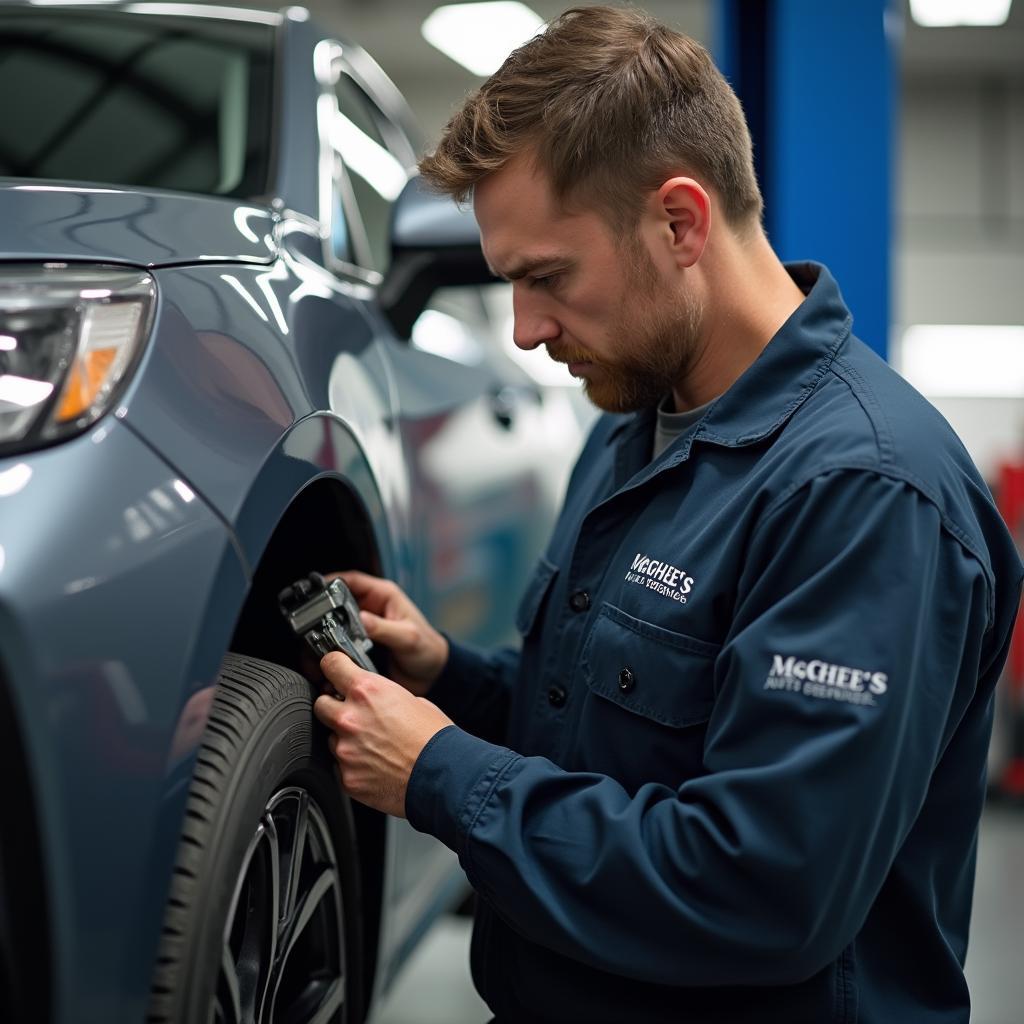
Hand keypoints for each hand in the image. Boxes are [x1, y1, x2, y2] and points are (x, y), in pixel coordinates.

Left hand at [313, 651, 452, 817]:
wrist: (444, 776)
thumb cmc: (434, 737)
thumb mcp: (412, 699)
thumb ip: (380, 696)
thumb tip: (369, 698)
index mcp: (367, 691)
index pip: (331, 665)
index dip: (333, 666)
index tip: (333, 669)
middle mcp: (350, 718)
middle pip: (320, 703)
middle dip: (333, 706)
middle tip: (354, 714)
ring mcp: (346, 750)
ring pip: (331, 737)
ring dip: (345, 738)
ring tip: (374, 745)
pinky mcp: (347, 777)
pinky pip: (341, 765)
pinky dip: (354, 764)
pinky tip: (376, 764)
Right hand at [326, 570, 447, 696]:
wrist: (432, 676)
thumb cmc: (428, 649)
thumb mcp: (408, 637)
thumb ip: (385, 628)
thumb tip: (362, 620)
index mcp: (383, 596)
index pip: (352, 581)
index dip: (332, 582)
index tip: (315, 589)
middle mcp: (371, 610)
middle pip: (337, 603)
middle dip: (322, 613)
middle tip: (310, 625)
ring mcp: (363, 629)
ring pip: (334, 625)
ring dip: (323, 635)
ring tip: (314, 647)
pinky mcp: (360, 647)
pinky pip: (339, 645)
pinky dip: (330, 652)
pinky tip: (324, 661)